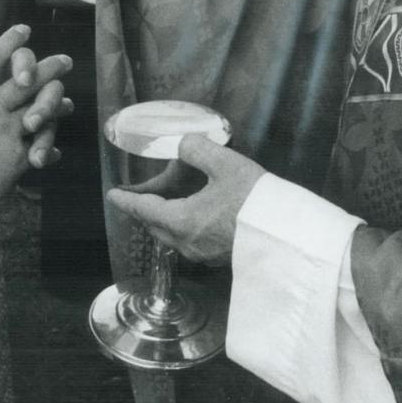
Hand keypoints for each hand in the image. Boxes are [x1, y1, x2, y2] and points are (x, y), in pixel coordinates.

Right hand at [0, 26, 73, 219]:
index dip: (10, 42)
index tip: (24, 29)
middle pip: (29, 80)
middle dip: (50, 68)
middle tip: (65, 61)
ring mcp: (8, 131)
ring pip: (42, 111)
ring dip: (57, 105)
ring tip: (68, 104)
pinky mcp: (17, 158)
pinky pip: (39, 147)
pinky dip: (47, 148)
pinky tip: (53, 151)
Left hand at [106, 134, 266, 265]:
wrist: (288, 237)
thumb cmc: (254, 200)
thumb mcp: (225, 164)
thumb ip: (197, 150)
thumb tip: (183, 144)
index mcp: (181, 220)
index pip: (143, 209)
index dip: (127, 200)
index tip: (113, 195)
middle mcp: (187, 242)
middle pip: (155, 226)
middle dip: (144, 210)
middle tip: (139, 195)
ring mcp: (203, 254)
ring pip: (172, 236)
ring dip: (163, 219)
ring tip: (166, 203)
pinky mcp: (219, 258)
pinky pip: (189, 242)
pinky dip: (182, 227)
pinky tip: (195, 216)